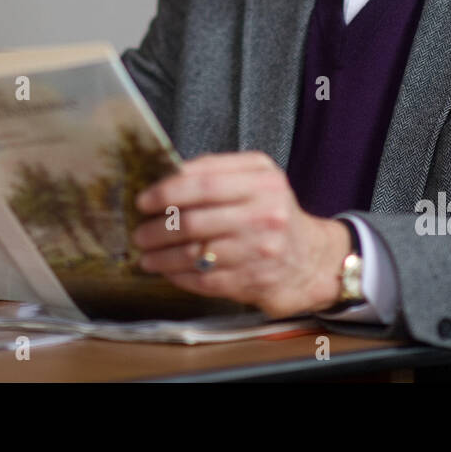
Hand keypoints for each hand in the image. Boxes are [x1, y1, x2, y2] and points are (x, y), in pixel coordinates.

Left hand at [131, 152, 350, 317]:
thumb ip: (216, 171)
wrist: (310, 259)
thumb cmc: (272, 213)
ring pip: (194, 253)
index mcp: (263, 180)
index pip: (204, 182)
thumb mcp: (257, 179)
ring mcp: (260, 249)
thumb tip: (165, 175)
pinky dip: (178, 276)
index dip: (167, 192)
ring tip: (146, 254)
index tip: (143, 200)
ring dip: (161, 256)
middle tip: (140, 232)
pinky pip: (204, 279)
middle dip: (157, 228)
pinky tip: (167, 271)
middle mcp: (265, 213)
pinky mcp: (254, 280)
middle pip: (194, 221)